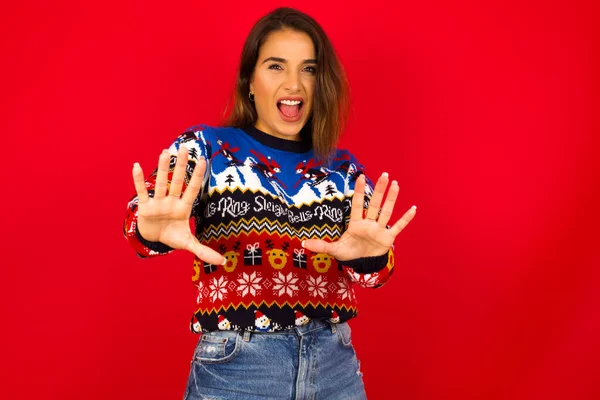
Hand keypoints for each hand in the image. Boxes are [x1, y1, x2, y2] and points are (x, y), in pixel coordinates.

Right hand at [132, 147, 225, 264]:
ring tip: (165, 152)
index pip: (193, 189)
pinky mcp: (145, 207)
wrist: (153, 238)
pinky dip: (139, 180)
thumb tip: (222, 262)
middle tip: (185, 147)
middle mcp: (172, 201)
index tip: (203, 160)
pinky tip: (137, 166)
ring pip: (160, 183)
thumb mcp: (188, 244)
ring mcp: (158, 202)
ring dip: (162, 169)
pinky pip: (141, 192)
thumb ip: (204, 251)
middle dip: (181, 165)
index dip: (198, 176)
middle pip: (177, 181)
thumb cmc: (172, 236)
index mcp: (184, 208)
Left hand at [302, 173, 415, 260]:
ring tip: (396, 185)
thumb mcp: (334, 250)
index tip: (360, 176)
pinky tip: (413, 208)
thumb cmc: (349, 253)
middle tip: (384, 175)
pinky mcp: (388, 239)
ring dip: (391, 199)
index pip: (357, 204)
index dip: (359, 191)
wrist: (363, 265)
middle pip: (374, 204)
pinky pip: (398, 227)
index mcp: (356, 224)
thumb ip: (321, 246)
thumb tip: (303, 243)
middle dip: (379, 190)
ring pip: (386, 212)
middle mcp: (369, 223)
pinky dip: (405, 219)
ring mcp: (379, 230)